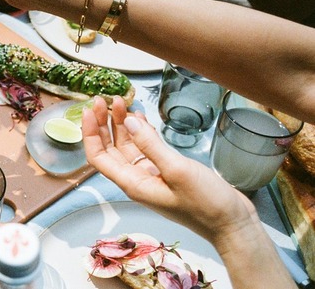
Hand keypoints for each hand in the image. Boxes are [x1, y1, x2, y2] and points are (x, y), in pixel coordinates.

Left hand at [82, 96, 256, 244]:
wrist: (232, 224)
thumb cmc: (206, 204)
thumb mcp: (177, 170)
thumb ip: (151, 145)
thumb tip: (130, 122)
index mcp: (132, 183)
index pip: (98, 156)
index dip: (90, 132)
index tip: (90, 109)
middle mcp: (137, 179)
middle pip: (110, 148)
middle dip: (104, 123)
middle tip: (105, 99)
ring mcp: (152, 175)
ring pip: (128, 146)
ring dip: (123, 125)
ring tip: (123, 102)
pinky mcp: (167, 172)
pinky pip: (146, 149)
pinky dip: (142, 132)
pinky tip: (141, 118)